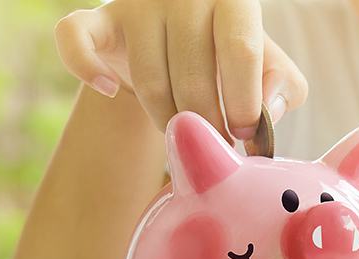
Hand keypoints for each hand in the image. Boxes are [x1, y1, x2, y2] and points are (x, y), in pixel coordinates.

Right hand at [54, 0, 307, 143]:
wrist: (179, 42)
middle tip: (214, 145)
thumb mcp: (269, 68)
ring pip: (149, 81)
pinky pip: (74, 43)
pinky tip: (115, 90)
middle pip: (193, 76)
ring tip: (184, 131)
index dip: (244, 102)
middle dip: (207, 125)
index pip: (240, 50)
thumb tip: (266, 112)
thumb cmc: (231, 59)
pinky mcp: (97, 20)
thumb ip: (284, 87)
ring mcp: (135, 5)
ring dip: (168, 120)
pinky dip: (89, 72)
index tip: (244, 136)